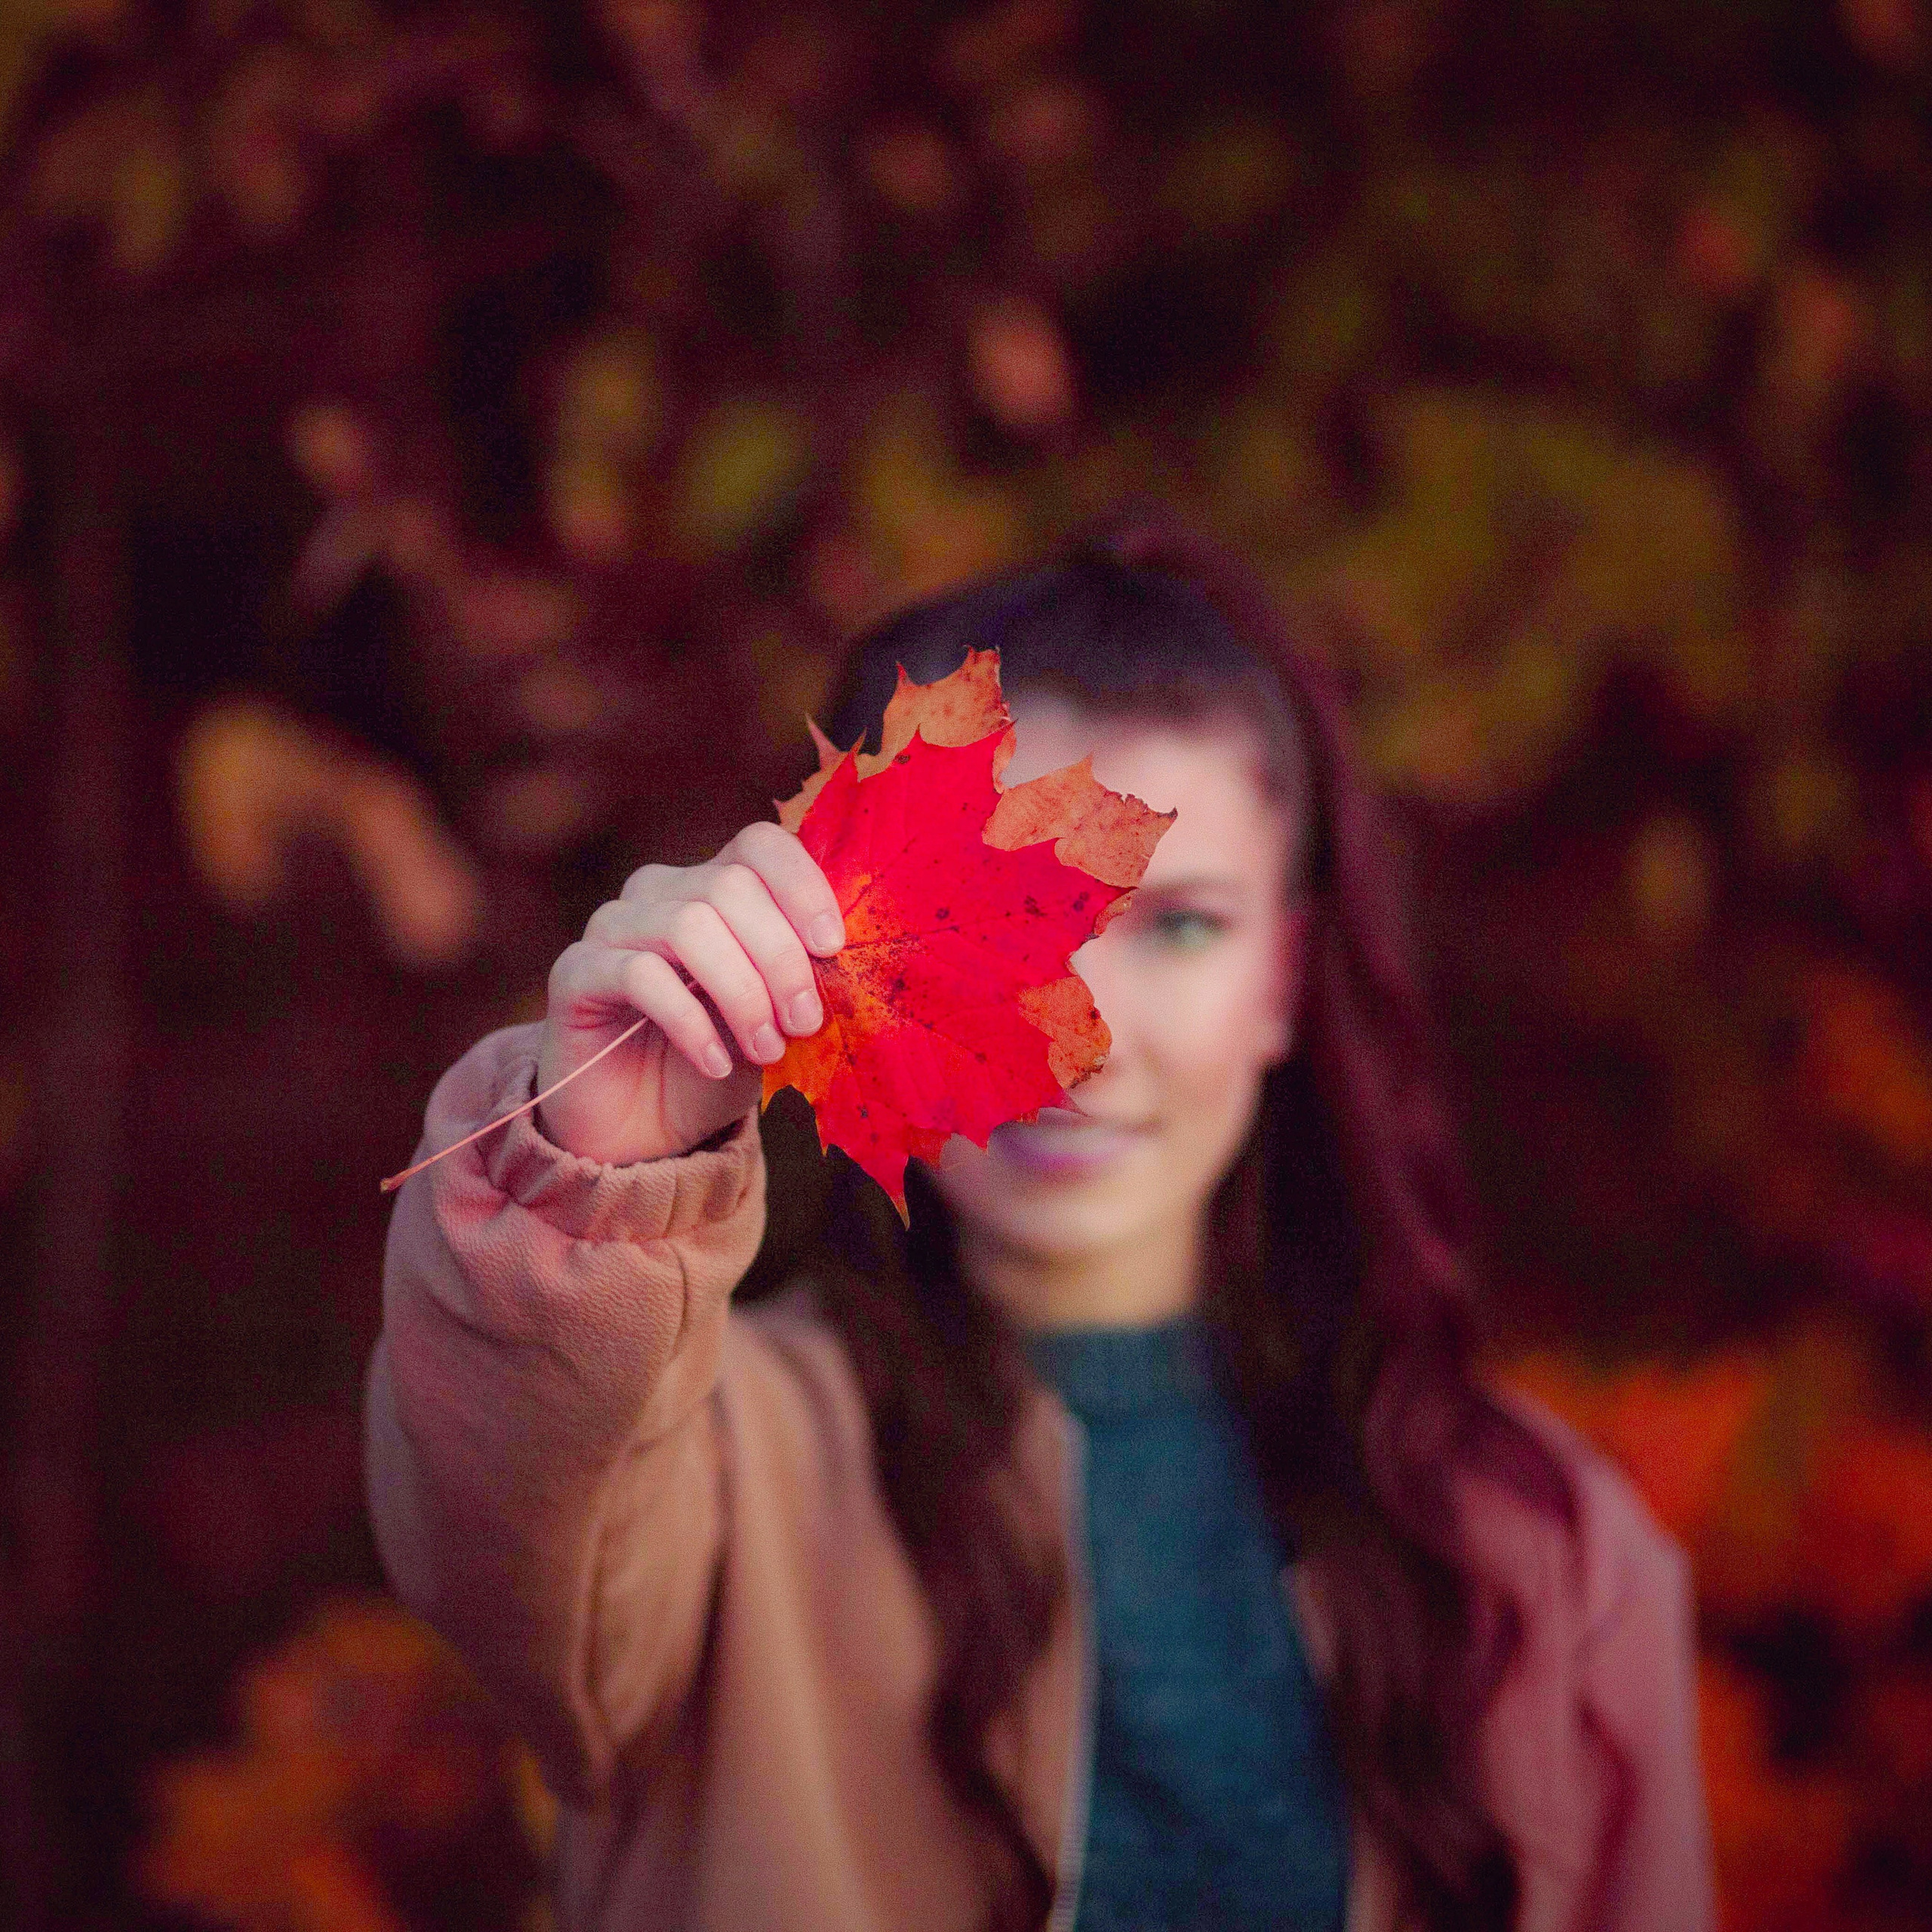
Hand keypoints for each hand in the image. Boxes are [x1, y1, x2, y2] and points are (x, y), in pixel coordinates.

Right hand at [536, 821, 843, 1164]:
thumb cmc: (718, 1064)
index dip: (802, 886)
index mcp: (713, 886)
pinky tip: (715, 1062)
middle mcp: (659, 892)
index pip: (759, 845)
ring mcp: (612, 927)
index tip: (833, 948)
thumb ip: (803, 980)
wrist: (642, 1132)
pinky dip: (691, 1022)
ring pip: (689, 926)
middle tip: (805, 1021)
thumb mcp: (775, 1018)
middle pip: (730, 887)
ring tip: (767, 1049)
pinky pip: (640, 976)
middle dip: (780, 958)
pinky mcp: (575, 973)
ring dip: (742, 993)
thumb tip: (845, 962)